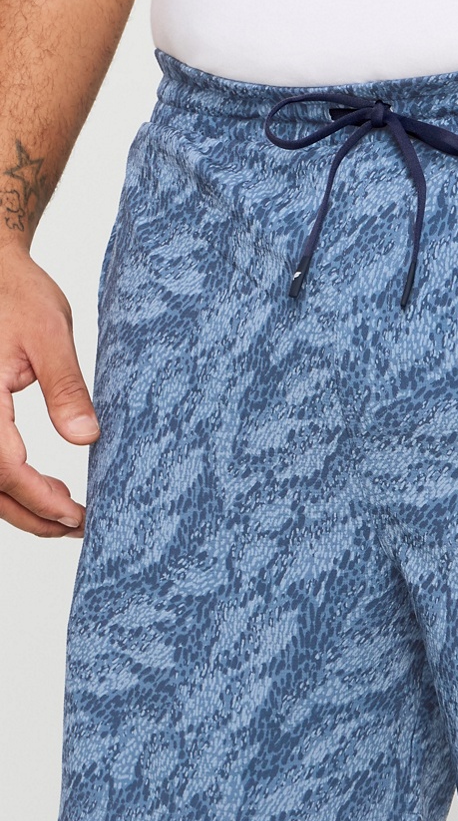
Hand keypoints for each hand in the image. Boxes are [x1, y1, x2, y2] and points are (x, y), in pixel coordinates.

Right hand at [0, 242, 98, 536]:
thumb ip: (66, 388)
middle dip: (31, 515)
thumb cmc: (16, 293)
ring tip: (66, 515)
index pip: (4, 467)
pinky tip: (44, 488)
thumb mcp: (50, 335)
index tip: (77, 516)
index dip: (40, 499)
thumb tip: (87, 438)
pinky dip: (10, 483)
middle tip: (78, 527)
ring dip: (20, 505)